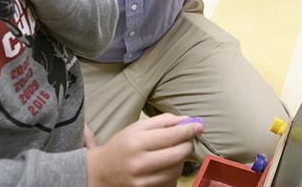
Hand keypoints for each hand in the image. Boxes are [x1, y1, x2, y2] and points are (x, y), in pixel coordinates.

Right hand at [86, 114, 203, 186]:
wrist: (102, 172)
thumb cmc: (122, 145)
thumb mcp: (137, 127)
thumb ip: (162, 121)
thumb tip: (186, 120)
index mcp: (136, 142)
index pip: (170, 136)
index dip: (188, 130)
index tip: (199, 126)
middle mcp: (140, 163)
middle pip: (177, 155)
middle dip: (187, 145)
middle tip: (189, 139)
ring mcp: (143, 181)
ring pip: (176, 170)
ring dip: (181, 160)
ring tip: (174, 152)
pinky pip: (170, 183)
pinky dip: (173, 173)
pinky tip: (166, 166)